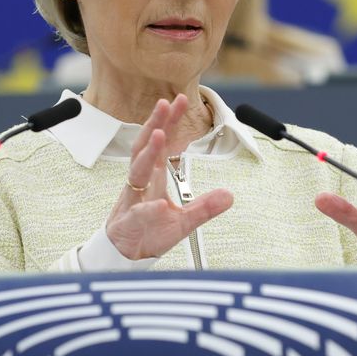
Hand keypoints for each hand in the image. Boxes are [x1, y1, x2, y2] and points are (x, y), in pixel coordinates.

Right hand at [105, 94, 233, 259]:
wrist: (126, 255)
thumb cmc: (150, 231)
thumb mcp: (184, 220)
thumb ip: (205, 206)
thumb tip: (230, 195)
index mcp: (154, 176)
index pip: (161, 143)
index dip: (168, 122)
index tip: (178, 100)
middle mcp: (141, 182)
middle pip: (145, 146)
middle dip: (155, 124)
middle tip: (165, 103)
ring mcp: (134, 200)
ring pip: (137, 171)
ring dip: (148, 153)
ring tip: (158, 135)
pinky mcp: (130, 222)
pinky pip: (139, 212)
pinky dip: (148, 208)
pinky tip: (158, 204)